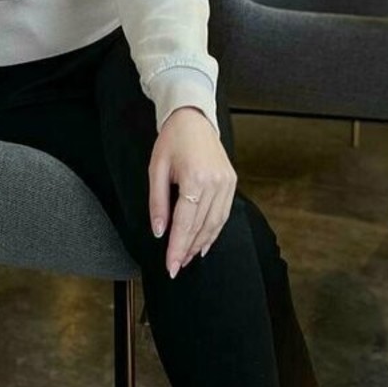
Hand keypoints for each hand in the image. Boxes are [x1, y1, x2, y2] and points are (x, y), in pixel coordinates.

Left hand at [148, 107, 236, 278]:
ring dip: (201, 244)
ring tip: (187, 258)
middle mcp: (215, 183)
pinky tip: (204, 243)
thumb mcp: (156, 169)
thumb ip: (158, 203)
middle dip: (187, 250)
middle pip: (201, 226)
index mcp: (196, 178)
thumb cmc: (172, 141)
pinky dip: (213, 231)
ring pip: (215, 224)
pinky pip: (223, 214)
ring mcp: (227, 183)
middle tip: (175, 267)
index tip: (170, 266)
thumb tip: (159, 232)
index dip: (177, 247)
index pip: (186, 223)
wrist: (193, 119)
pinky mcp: (231, 182)